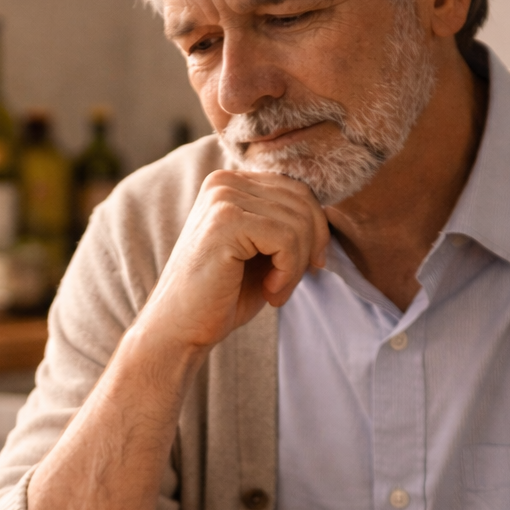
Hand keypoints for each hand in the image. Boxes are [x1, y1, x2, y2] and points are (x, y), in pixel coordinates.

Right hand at [140, 170, 330, 352]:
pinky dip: (288, 272)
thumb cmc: (224, 295)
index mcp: (232, 182)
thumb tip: (329, 218)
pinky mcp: (225, 220)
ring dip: (297, 266)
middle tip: (287, 284)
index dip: (314, 231)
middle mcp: (225, 181)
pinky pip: (286, 238)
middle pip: (303, 202)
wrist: (180, 328)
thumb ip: (289, 226)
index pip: (298, 190)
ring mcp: (223, 197)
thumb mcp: (264, 252)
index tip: (304, 268)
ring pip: (298, 222)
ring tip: (276, 291)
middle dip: (309, 249)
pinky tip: (270, 291)